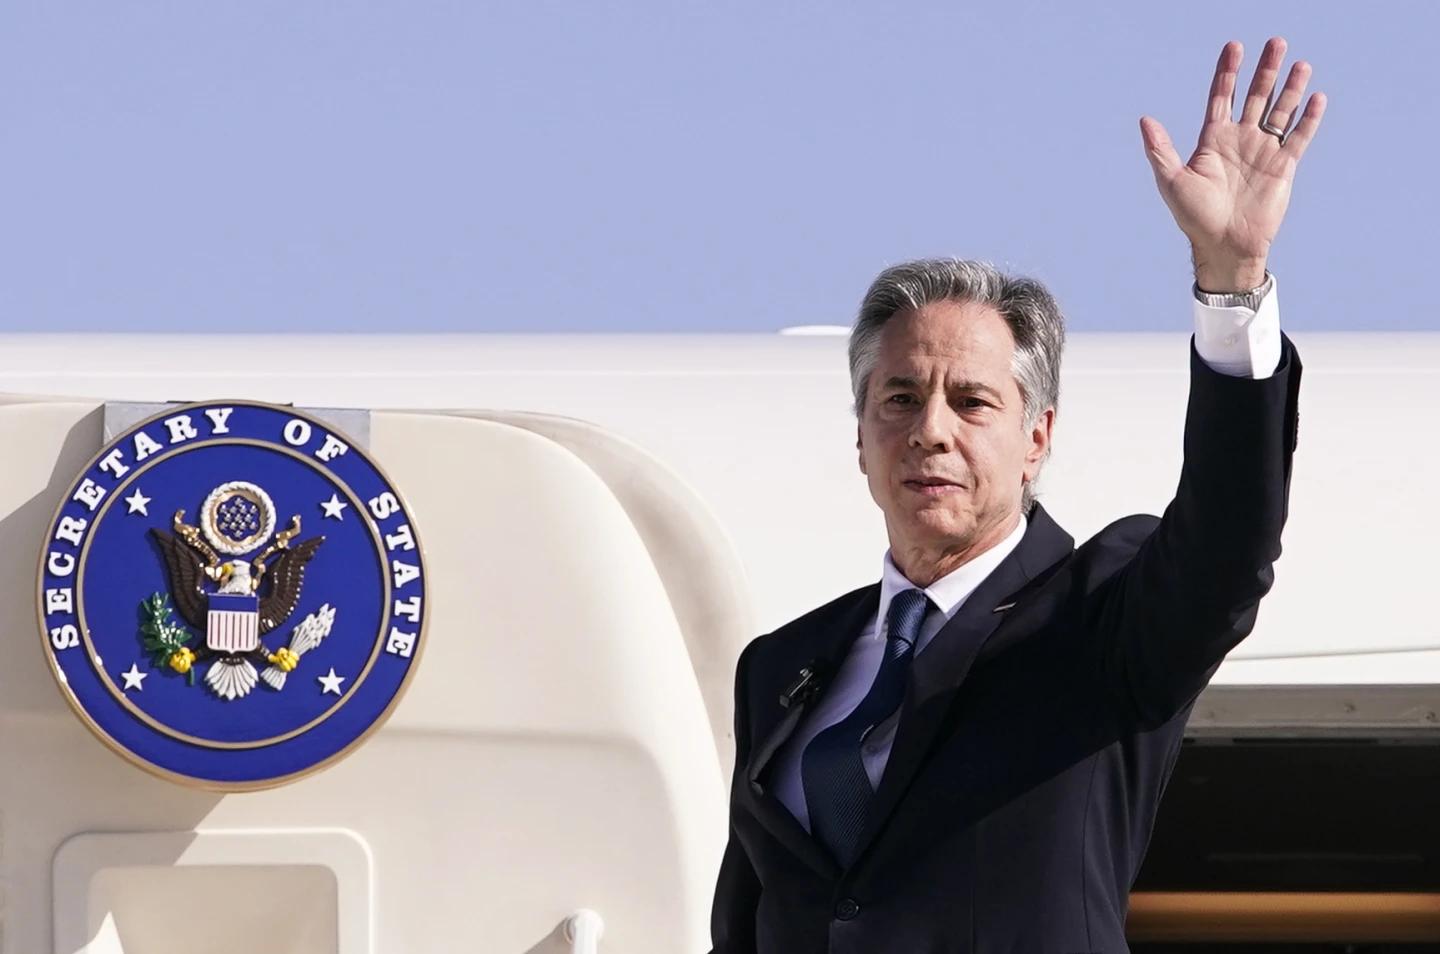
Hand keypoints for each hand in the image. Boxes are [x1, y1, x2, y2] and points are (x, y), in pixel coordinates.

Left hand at [1140, 37, 1326, 291]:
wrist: (1224, 245)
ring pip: (1280, 111)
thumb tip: (1144, 120)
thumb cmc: (1194, 216)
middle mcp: (1240, 140)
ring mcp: (1263, 151)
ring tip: (1299, 63)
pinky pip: (1298, 137)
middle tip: (1275, 42)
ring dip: (1290, 88)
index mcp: (1213, 140)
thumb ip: (1160, 150)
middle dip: (1265, 70)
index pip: (1221, 96)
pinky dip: (1308, 118)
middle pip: (1255, 96)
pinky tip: (1316, 97)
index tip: (1234, 47)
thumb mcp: (1172, 181)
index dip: (1227, 72)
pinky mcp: (1283, 166)